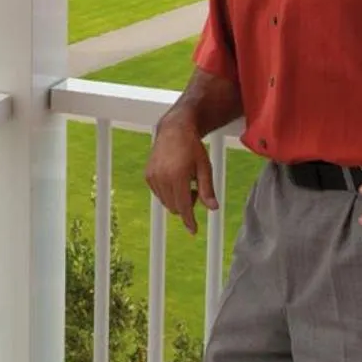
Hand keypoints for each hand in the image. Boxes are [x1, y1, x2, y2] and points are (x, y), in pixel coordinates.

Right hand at [145, 105, 216, 234]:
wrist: (174, 130)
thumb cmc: (193, 148)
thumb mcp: (205, 168)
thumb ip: (207, 190)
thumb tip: (213, 208)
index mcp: (178, 177)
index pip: (184, 206)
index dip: (189, 221)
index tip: (193, 231)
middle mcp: (163, 178)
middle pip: (175, 207)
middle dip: (186, 205)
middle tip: (195, 189)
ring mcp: (153, 177)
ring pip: (166, 202)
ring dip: (177, 199)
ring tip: (185, 181)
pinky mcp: (148, 175)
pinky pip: (159, 193)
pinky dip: (168, 192)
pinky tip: (175, 178)